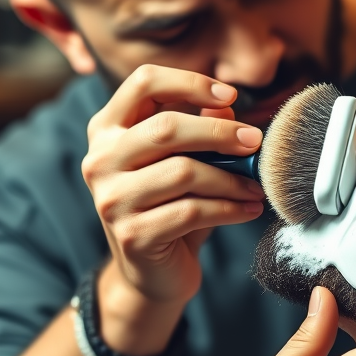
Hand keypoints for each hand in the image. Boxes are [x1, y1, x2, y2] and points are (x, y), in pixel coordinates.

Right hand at [82, 65, 264, 310]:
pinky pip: (192, 211)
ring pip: (184, 172)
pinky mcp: (132, 235)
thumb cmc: (171, 205)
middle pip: (166, 128)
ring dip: (231, 178)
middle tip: (255, 142)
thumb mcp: (184, 159)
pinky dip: (230, 208)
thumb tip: (225, 104)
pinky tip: (249, 209)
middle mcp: (99, 160)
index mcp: (107, 129)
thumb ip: (199, 126)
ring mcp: (111, 199)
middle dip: (220, 133)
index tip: (231, 95)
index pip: (143, 82)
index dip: (190, 82)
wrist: (153, 273)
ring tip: (256, 186)